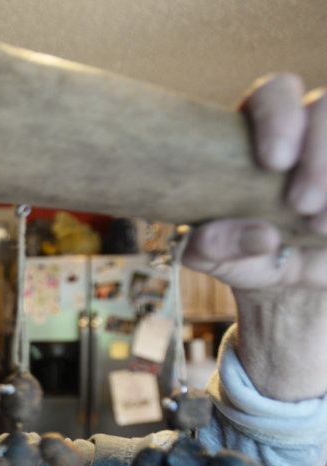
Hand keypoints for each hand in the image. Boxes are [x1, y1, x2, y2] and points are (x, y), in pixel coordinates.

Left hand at [181, 74, 326, 400]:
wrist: (301, 315)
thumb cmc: (257, 272)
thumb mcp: (229, 265)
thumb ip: (216, 249)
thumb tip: (204, 238)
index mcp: (264, 146)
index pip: (272, 98)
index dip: (274, 113)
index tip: (266, 158)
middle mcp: (313, 147)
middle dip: (323, 150)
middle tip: (304, 206)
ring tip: (324, 226)